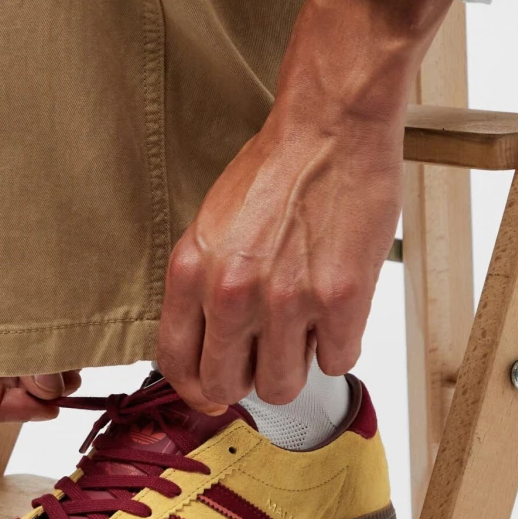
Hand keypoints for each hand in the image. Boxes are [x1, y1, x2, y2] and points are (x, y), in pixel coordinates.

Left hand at [156, 0, 452, 414]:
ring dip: (294, 367)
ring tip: (304, 331)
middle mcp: (230, 294)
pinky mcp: (340, 300)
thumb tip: (206, 345)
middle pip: (227, 387)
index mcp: (190, 274)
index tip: (212, 391)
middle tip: (264, 359)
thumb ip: (201, 288)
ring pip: (282, 386)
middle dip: (246, 380)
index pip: (177, 364)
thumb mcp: (210, 229)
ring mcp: (285, 301)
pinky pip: (336, 362)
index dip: (196, 388)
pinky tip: (337, 315)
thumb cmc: (274, 170)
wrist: (330, 126)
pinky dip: (338, 346)